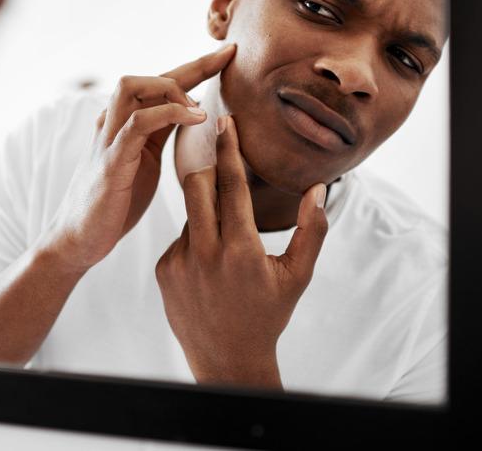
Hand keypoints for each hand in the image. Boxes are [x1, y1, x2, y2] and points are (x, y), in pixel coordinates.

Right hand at [48, 45, 235, 272]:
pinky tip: (195, 118)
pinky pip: (137, 123)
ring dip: (173, 88)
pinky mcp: (110, 160)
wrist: (80, 238)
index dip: (196, 66)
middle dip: (190, 66)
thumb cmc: (115, 203)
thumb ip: (162, 135)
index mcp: (126, 122)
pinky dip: (168, 113)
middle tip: (225, 65)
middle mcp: (114, 122)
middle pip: (149, 76)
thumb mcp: (146, 161)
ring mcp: (109, 139)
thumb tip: (197, 119)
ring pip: (132, 87)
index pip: (162, 84)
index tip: (228, 54)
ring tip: (202, 110)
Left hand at [155, 115, 327, 388]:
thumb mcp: (297, 276)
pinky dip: (196, 240)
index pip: (232, 185)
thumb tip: (318, 189)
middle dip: (210, 171)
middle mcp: (205, 253)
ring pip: (189, 212)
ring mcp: (179, 262)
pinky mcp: (163, 271)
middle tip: (224, 170)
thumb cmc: (268, 316)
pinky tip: (210, 267)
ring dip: (206, 212)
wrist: (226, 359)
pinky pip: (178, 238)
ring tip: (227, 241)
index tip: (226, 122)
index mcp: (241, 249)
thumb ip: (311, 230)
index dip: (230, 149)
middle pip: (197, 185)